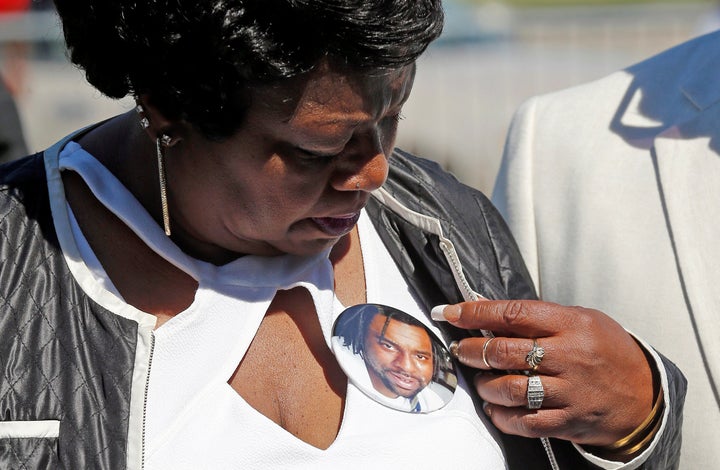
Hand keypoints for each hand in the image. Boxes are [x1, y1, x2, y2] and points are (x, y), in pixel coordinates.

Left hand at [434, 300, 656, 447]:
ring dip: (485, 384)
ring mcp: (568, 391)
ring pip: (510, 388)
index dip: (475, 312)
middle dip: (471, 350)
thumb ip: (540, 316)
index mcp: (570, 324)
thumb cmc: (610, 351)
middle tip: (460, 349)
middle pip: (505, 351)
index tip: (451, 312)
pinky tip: (494, 407)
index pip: (513, 313)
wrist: (646, 394)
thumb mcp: (583, 319)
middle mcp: (568, 356)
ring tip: (480, 379)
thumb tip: (491, 310)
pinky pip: (524, 422)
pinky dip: (502, 416)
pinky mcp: (567, 420)